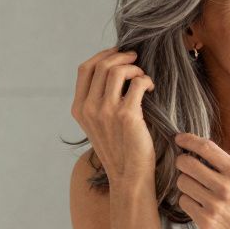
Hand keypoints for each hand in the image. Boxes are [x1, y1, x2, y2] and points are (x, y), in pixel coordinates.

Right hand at [71, 48, 155, 181]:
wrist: (129, 174)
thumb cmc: (119, 147)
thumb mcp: (98, 123)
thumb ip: (99, 100)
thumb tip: (114, 69)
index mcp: (79, 108)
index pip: (85, 69)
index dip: (103, 55)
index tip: (118, 53)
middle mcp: (89, 108)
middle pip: (102, 66)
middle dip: (122, 57)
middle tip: (136, 60)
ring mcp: (106, 111)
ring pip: (118, 71)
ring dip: (134, 68)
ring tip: (142, 78)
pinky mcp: (127, 115)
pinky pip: (137, 83)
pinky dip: (146, 80)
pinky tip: (150, 88)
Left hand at [173, 134, 229, 228]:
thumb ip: (220, 163)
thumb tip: (192, 145)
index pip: (206, 147)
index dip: (188, 140)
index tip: (179, 138)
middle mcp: (226, 186)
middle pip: (187, 163)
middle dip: (181, 163)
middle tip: (185, 168)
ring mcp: (215, 204)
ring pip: (182, 182)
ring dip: (184, 184)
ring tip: (196, 190)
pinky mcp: (206, 220)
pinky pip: (183, 201)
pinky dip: (187, 201)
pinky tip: (198, 205)